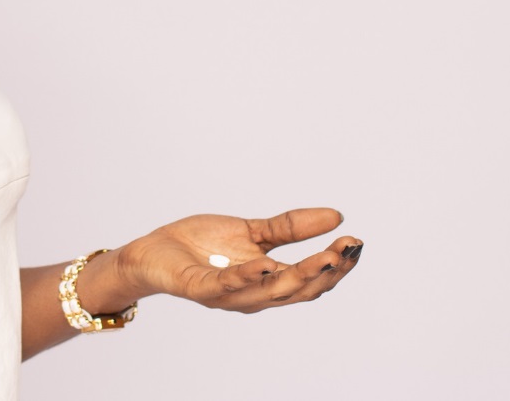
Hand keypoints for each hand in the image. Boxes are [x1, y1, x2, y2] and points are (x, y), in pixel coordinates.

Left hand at [116, 208, 362, 313]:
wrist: (152, 252)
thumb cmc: (201, 245)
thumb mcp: (250, 231)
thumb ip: (288, 227)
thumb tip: (336, 215)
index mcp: (268, 282)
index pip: (311, 281)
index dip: (336, 266)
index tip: (357, 244)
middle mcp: (253, 295)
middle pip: (299, 290)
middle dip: (327, 271)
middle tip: (349, 249)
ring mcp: (228, 295)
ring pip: (270, 292)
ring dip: (299, 276)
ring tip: (324, 257)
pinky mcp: (200, 289)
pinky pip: (227, 286)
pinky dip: (247, 277)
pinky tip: (263, 263)